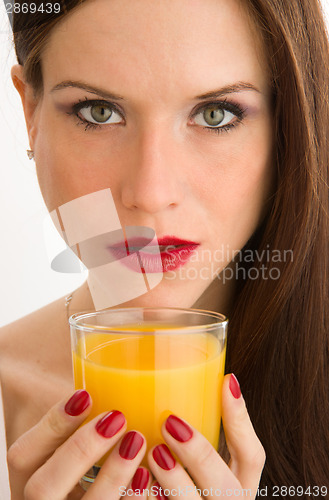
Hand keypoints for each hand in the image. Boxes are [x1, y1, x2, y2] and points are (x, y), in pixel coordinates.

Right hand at [7, 390, 148, 499]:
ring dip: (113, 475)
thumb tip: (106, 379)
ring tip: (137, 440)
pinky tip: (149, 475)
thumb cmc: (90, 465)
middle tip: (116, 418)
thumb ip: (80, 423)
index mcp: (32, 477)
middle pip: (43, 487)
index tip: (85, 396)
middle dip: (80, 449)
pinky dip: (133, 498)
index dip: (52, 425)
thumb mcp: (75, 445)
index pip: (23, 455)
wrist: (97, 496)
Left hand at [147, 374, 264, 499]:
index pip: (251, 455)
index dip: (241, 419)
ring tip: (153, 453)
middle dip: (199, 454)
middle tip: (170, 423)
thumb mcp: (205, 461)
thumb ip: (203, 433)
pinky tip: (133, 482)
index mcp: (237, 484)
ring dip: (173, 482)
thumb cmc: (192, 486)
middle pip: (223, 486)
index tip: (226, 381)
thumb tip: (199, 378)